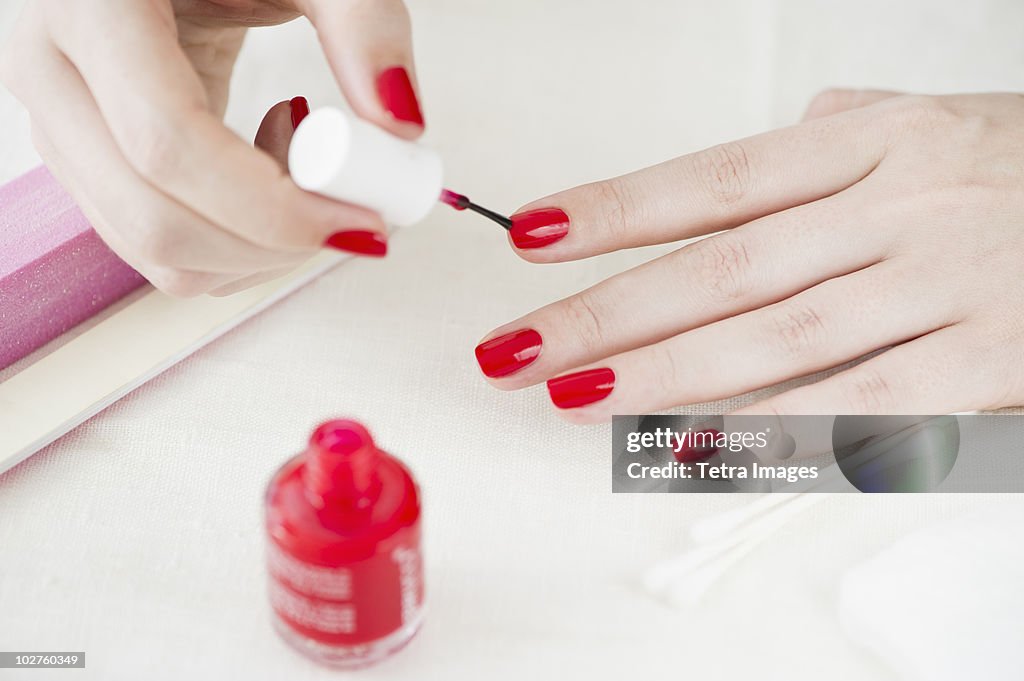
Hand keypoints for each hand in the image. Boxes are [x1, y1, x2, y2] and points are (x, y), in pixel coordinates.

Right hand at [0, 0, 424, 295]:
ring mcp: (59, 127)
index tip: (363, 219)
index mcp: (87, 7)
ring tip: (307, 164)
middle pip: (156, 219)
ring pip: (154, 250)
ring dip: (257, 248)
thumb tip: (404, 127)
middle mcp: (50, 75)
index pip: (169, 144)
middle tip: (355, 215)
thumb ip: (363, 23)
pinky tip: (267, 168)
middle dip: (274, 243)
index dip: (273, 205)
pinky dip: (234, 241)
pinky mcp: (86, 162)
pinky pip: (157, 244)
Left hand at [475, 91, 1023, 420]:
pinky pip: (860, 406)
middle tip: (517, 349)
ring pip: (777, 340)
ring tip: (574, 396)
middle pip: (723, 268)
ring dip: (664, 378)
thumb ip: (830, 145)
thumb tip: (735, 171)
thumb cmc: (1018, 170)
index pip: (714, 179)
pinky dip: (771, 430)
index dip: (615, 211)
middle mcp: (901, 208)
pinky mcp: (986, 363)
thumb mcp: (931, 125)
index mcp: (873, 142)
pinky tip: (691, 446)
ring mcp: (943, 287)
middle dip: (607, 313)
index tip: (530, 239)